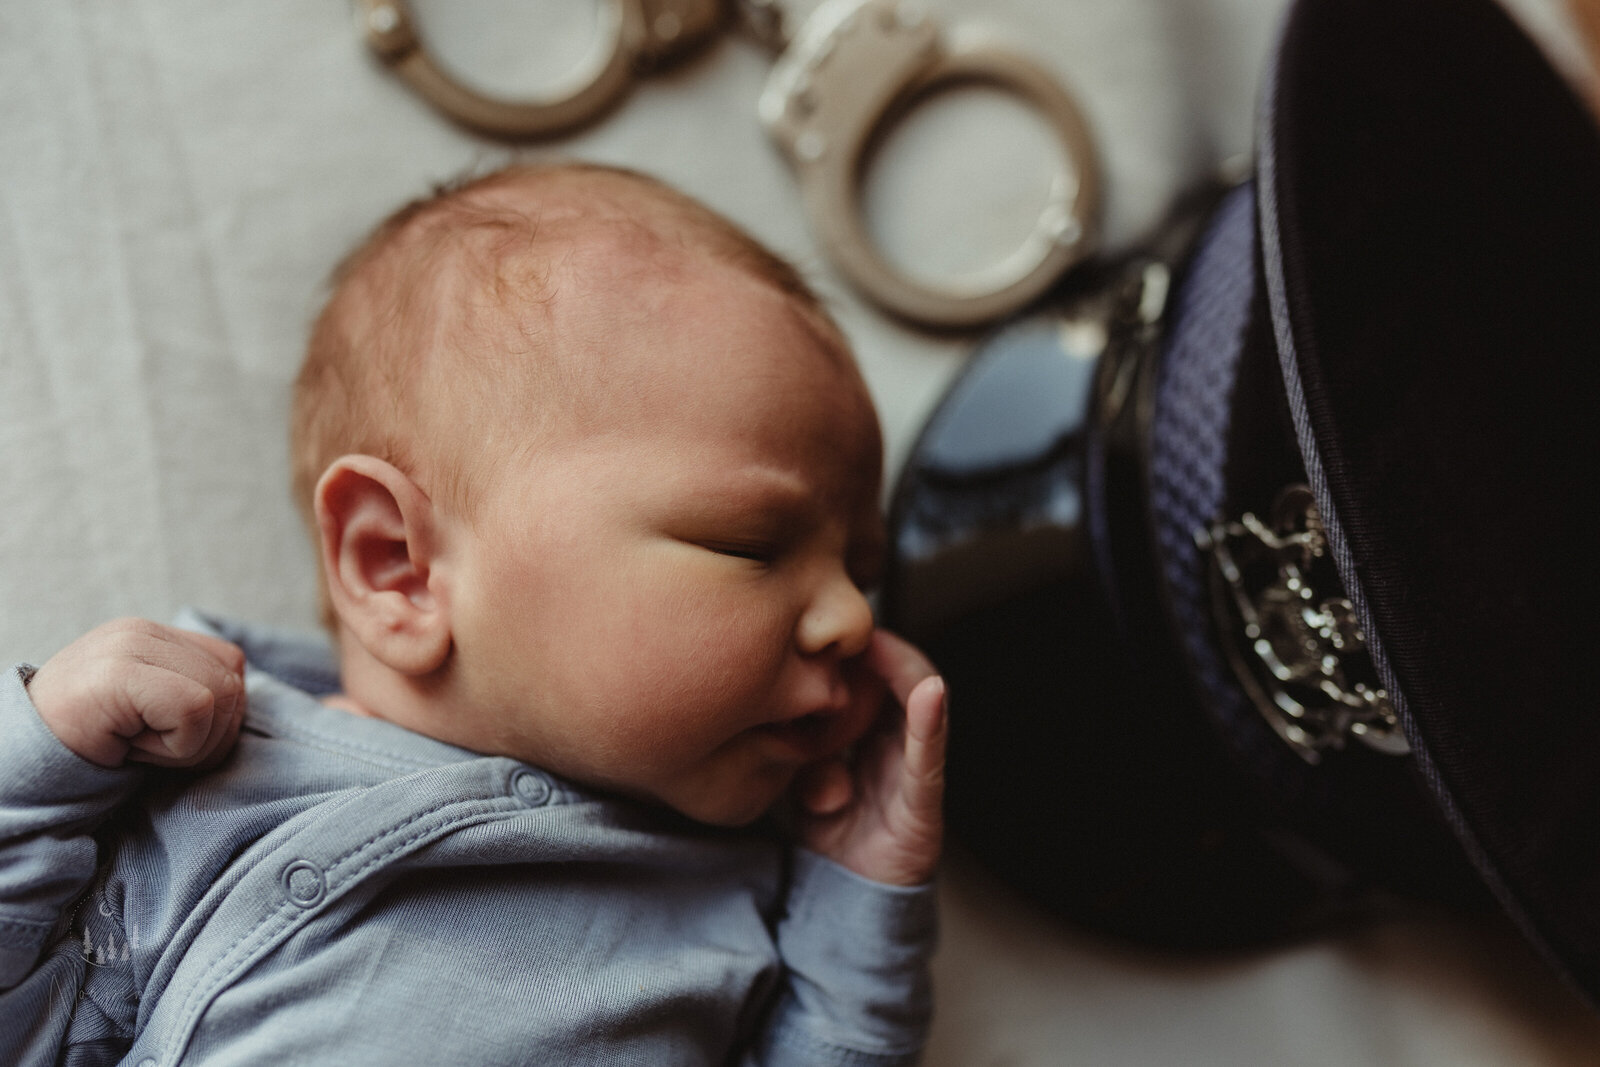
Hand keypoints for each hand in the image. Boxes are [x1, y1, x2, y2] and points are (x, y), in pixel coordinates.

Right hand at [27, 618, 247, 768]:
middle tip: (152, 748)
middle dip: (208, 735)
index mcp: (152, 636)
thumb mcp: (146, 711)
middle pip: (233, 683)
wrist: (18, 763)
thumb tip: (238, 699)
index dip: (216, 715)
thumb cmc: (88, 745)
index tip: (166, 734)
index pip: (231, 665)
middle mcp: (143, 631)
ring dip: (189, 744)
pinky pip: (196, 709)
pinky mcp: (121, 672)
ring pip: (220, 696)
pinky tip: (131, 748)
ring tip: (137, 745)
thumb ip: (189, 690)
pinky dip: (176, 747)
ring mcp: (130, 646)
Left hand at [796, 630, 946, 886]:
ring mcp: (914, 768)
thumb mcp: (798, 775)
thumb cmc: (830, 826)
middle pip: (898, 678)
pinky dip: (931, 723)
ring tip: (879, 645)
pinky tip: (931, 694)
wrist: (846, 894)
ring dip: (901, 671)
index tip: (822, 625)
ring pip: (918, 704)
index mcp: (868, 730)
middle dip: (877, 649)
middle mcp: (896, 742)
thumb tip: (786, 722)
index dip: (853, 648)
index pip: (869, 674)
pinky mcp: (923, 802)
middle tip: (849, 630)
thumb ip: (797, 747)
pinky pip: (929, 757)